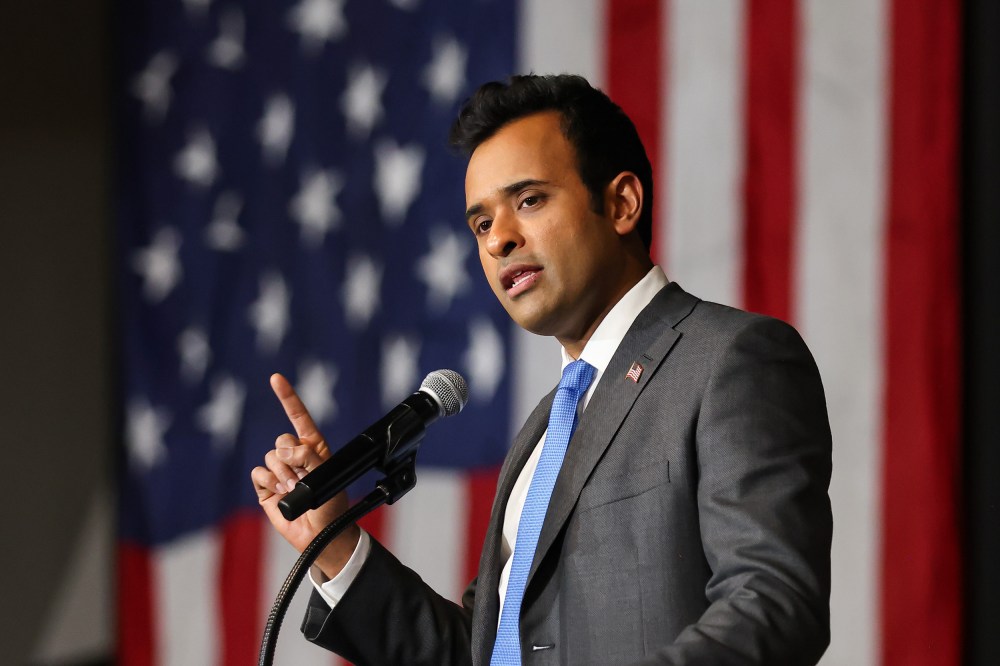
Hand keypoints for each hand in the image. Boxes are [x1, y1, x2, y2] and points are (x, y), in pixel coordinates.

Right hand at [250, 373, 359, 578]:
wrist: (320, 534)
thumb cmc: (331, 505)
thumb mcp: (328, 476)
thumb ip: (309, 457)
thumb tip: (286, 450)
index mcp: (313, 447)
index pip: (299, 417)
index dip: (288, 397)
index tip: (276, 378)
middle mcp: (295, 455)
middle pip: (281, 439)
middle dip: (291, 457)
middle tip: (303, 477)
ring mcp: (279, 471)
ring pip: (270, 457)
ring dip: (283, 474)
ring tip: (295, 490)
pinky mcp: (266, 487)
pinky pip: (259, 474)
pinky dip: (269, 483)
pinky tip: (281, 494)